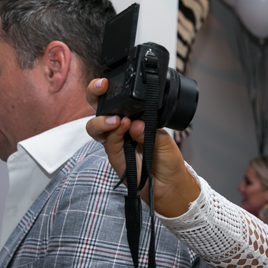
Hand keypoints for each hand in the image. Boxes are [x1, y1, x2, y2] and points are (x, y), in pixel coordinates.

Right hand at [85, 78, 200, 217]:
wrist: (172, 184)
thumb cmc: (169, 160)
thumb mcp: (164, 139)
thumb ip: (149, 128)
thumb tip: (135, 122)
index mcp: (134, 119)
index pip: (118, 101)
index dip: (109, 91)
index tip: (107, 82)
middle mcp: (122, 129)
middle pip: (100, 109)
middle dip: (95, 96)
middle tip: (101, 88)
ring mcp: (117, 143)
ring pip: (97, 127)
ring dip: (103, 120)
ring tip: (117, 120)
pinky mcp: (116, 158)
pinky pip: (109, 144)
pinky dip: (113, 134)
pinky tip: (122, 128)